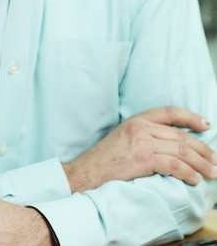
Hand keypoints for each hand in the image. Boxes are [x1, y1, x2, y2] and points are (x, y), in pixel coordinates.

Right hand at [63, 106, 216, 192]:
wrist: (86, 173)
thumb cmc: (104, 160)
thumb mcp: (124, 138)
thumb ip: (144, 135)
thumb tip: (170, 144)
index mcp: (136, 120)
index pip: (169, 112)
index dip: (190, 117)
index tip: (206, 125)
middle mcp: (140, 127)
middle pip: (180, 135)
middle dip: (203, 148)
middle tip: (216, 160)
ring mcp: (141, 142)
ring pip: (180, 150)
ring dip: (201, 163)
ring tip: (212, 172)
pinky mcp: (142, 159)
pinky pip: (173, 164)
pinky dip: (187, 172)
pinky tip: (194, 179)